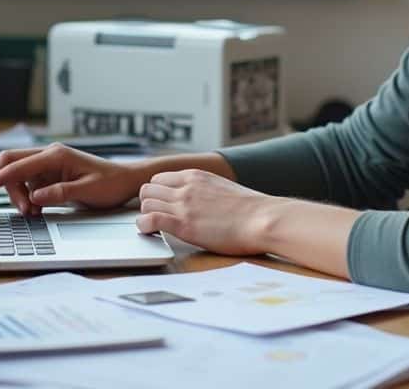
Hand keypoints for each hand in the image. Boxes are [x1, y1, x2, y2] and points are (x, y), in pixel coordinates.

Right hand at [0, 143, 144, 213]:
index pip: (15, 166)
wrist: (125, 181)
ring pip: (16, 178)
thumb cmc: (110, 184)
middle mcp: (48, 156)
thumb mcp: (87, 191)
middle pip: (8, 165)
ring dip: (15, 197)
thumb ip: (60, 193)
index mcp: (55, 155)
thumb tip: (34, 198)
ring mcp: (47, 165)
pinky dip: (24, 199)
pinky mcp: (48, 175)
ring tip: (30, 214)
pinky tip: (34, 210)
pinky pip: (26, 185)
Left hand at [135, 169, 280, 255]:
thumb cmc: (252, 209)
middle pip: (147, 189)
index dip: (158, 194)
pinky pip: (149, 221)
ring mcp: (183, 205)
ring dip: (146, 215)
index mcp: (196, 176)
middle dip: (148, 204)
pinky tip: (152, 233)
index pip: (159, 178)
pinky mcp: (183, 225)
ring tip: (156, 228)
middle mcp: (186, 187)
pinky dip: (145, 227)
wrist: (263, 219)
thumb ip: (206, 190)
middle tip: (157, 217)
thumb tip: (203, 199)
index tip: (162, 206)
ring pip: (145, 204)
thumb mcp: (223, 188)